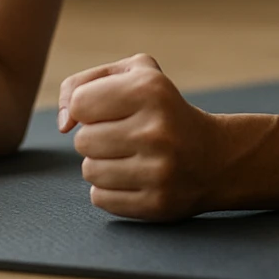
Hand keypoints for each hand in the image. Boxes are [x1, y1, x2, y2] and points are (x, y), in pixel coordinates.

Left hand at [58, 52, 224, 221]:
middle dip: (96, 138)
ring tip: (129, 157)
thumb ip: (82, 84)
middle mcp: (156, 130)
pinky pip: (100, 198)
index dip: (88, 108)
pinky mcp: (156, 203)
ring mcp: (158, 170)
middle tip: (124, 136)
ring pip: (89, 171)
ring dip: (101, 164)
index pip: (80, 104)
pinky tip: (134, 178)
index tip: (109, 111)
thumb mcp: (134, 74)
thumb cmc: (163, 109)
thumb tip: (63, 123)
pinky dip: (110, 190)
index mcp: (149, 89)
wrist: (214, 157)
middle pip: (82, 140)